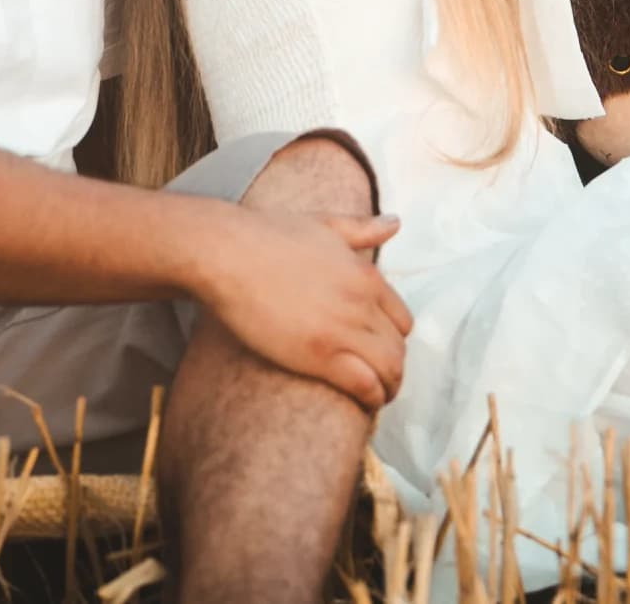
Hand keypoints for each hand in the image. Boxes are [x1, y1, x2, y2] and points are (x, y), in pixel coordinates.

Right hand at [197, 208, 412, 408]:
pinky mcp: (320, 355)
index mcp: (366, 275)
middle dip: (393, 369)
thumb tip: (395, 223)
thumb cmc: (268, 236)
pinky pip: (364, 385)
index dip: (394, 340)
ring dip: (388, 388)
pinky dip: (371, 399)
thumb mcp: (325, 224)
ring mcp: (342, 329)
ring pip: (389, 369)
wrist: (227, 253)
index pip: (402, 320)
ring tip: (377, 398)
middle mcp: (362, 303)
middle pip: (398, 348)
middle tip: (380, 382)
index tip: (381, 352)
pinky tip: (364, 405)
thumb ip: (363, 228)